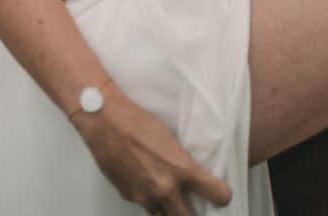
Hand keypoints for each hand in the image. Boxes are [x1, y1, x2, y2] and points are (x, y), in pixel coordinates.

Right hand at [75, 84, 231, 213]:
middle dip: (191, 214)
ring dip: (166, 207)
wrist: (105, 122)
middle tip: (193, 206)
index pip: (217, 194)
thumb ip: (180, 163)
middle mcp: (165, 189)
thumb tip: (188, 174)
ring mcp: (145, 196)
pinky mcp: (128, 196)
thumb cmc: (136, 122)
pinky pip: (143, 203)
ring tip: (165, 191)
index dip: (221, 196)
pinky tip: (142, 178)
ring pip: (162, 213)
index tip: (221, 195)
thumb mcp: (169, 138)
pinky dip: (146, 196)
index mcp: (181, 170)